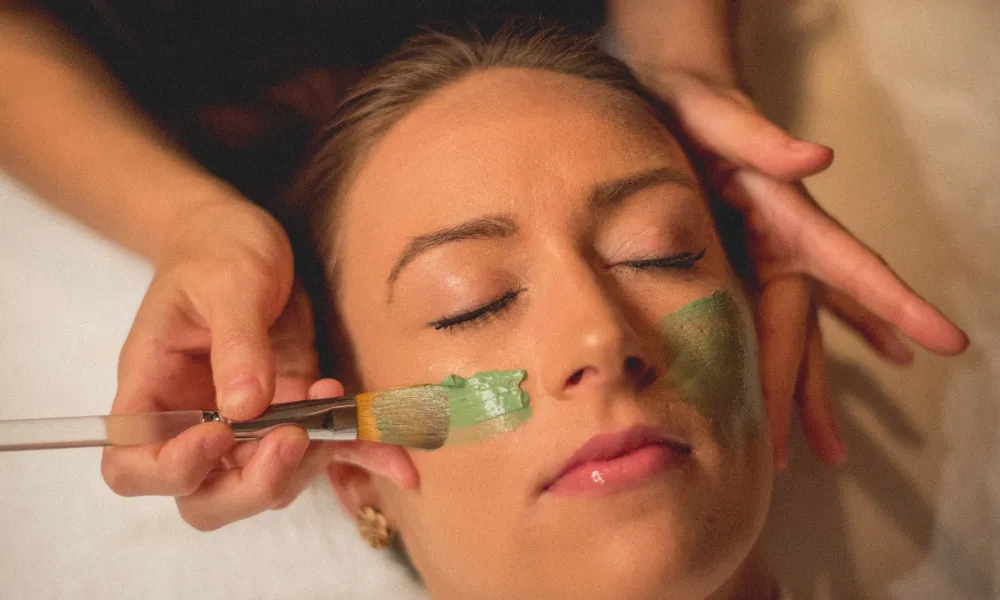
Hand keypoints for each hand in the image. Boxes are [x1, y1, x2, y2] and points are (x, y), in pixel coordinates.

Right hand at [98, 199, 353, 528]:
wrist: (247, 236)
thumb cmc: (218, 250)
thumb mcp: (228, 285)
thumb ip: (236, 344)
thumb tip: (245, 408)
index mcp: (153, 391)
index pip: (133, 467)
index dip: (174, 470)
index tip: (220, 434)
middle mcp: (194, 422)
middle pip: (204, 497)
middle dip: (253, 485)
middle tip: (294, 438)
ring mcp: (247, 425)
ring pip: (266, 485)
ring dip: (307, 466)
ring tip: (336, 406)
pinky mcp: (293, 413)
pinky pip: (323, 451)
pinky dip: (361, 458)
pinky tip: (395, 461)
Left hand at [647, 69, 968, 469]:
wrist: (674, 96)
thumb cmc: (698, 104)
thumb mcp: (720, 117)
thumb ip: (764, 139)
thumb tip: (819, 156)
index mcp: (791, 214)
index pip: (853, 265)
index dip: (894, 305)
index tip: (946, 342)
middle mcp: (787, 243)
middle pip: (807, 327)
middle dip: (815, 391)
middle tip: (826, 453)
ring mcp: (766, 256)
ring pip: (792, 336)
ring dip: (806, 391)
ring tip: (826, 450)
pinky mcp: (742, 260)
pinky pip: (770, 319)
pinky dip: (793, 353)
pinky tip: (808, 385)